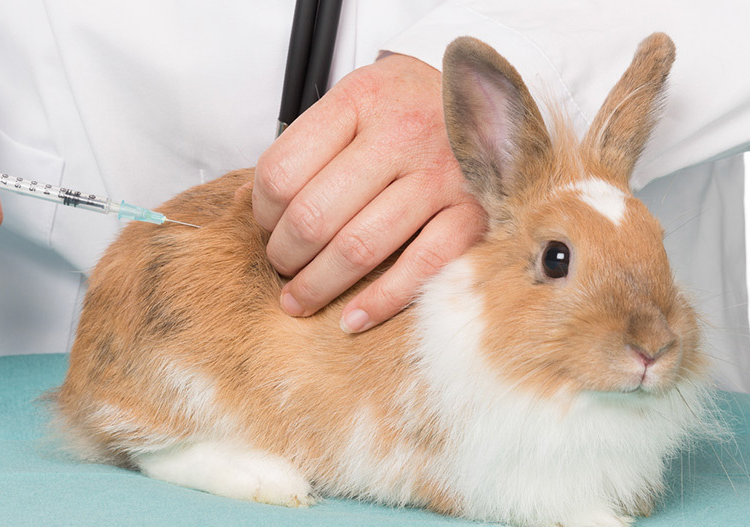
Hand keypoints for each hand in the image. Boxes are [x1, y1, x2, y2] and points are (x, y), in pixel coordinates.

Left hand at [254, 54, 486, 332]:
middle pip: (313, 215)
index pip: (282, 169)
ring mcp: (440, 174)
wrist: (494, 101)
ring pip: (357, 248)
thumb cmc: (411, 109)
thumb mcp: (359, 101)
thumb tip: (255, 206)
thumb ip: (313, 144)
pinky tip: (352, 320)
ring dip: (318, 285)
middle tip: (281, 268)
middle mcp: (401, 132)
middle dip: (284, 255)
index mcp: (361, 99)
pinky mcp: (473, 213)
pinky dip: (379, 302)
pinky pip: (420, 269)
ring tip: (299, 299)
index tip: (266, 228)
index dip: (262, 211)